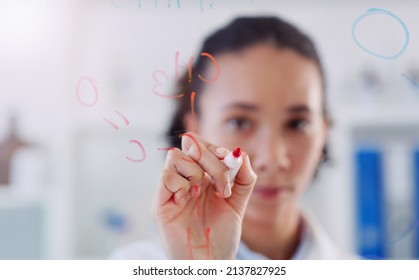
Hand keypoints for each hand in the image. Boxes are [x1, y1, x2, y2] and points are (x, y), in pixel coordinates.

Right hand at [153, 132, 256, 258]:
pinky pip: (165, 176)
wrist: (209, 262)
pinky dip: (181, 184)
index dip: (216, 147)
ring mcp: (172, 189)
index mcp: (204, 176)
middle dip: (212, 160)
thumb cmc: (221, 235)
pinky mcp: (161, 202)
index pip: (202, 146)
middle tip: (224, 187)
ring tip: (202, 194)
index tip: (231, 160)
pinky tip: (187, 200)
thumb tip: (241, 153)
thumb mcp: (238, 203)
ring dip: (196, 172)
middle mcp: (186, 179)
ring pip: (175, 156)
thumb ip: (243, 178)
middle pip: (191, 146)